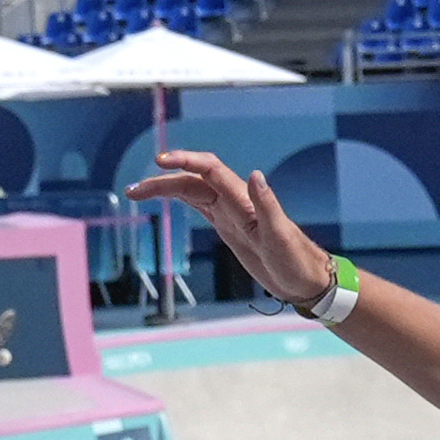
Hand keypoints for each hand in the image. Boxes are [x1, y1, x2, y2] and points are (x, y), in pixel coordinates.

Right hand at [127, 147, 328, 305]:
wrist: (305, 279)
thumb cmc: (296, 261)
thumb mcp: (281, 237)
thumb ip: (267, 205)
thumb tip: (255, 175)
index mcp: (244, 202)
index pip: (210, 171)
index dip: (186, 161)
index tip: (161, 162)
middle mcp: (235, 203)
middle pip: (193, 181)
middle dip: (162, 181)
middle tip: (133, 190)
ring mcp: (230, 214)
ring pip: (192, 191)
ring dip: (165, 189)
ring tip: (137, 193)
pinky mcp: (229, 227)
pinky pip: (200, 205)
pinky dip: (180, 198)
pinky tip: (166, 198)